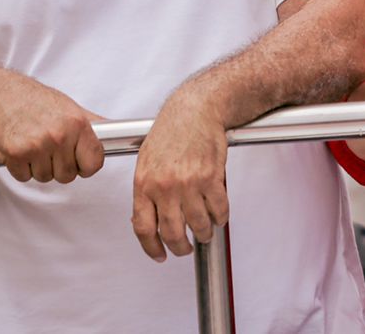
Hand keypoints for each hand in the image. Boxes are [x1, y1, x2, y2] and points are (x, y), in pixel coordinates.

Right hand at [0, 73, 104, 184]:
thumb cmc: (34, 99)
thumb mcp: (70, 107)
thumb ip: (92, 125)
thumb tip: (119, 133)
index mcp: (77, 124)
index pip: (94, 163)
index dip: (86, 166)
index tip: (79, 162)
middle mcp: (59, 136)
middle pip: (68, 176)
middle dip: (58, 167)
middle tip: (49, 149)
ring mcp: (36, 146)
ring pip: (45, 178)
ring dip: (38, 167)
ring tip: (33, 145)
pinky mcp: (14, 155)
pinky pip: (24, 177)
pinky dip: (21, 168)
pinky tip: (19, 149)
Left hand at [131, 96, 229, 261]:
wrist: (195, 110)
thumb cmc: (171, 132)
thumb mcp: (146, 161)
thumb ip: (146, 191)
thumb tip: (147, 219)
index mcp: (144, 184)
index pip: (143, 228)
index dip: (152, 248)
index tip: (160, 254)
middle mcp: (165, 186)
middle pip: (173, 232)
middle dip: (181, 247)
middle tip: (185, 247)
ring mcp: (189, 183)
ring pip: (198, 224)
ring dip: (204, 233)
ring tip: (205, 232)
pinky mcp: (211, 178)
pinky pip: (219, 209)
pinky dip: (221, 217)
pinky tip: (218, 215)